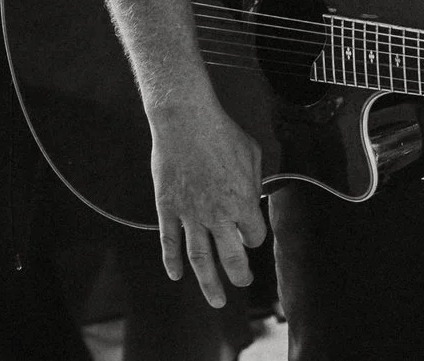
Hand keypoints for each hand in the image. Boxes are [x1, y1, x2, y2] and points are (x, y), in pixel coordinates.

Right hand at [149, 95, 268, 308]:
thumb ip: (255, 180)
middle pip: (231, 257)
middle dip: (239, 275)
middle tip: (242, 284)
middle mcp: (218, 215)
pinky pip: (170, 242)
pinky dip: (172, 261)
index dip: (254, 237)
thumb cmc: (223, 133)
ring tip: (216, 300)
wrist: (186, 122)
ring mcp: (191, 214)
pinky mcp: (168, 209)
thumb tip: (253, 194)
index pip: (254, 236)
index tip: (251, 234)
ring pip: (200, 259)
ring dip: (208, 283)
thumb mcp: (252, 154)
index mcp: (243, 202)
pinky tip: (175, 275)